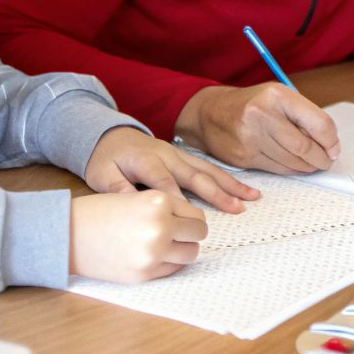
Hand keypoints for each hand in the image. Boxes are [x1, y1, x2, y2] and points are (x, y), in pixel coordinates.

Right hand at [68, 190, 204, 281]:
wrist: (68, 234)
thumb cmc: (99, 212)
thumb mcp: (135, 197)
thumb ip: (165, 207)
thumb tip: (193, 222)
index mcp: (158, 202)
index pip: (196, 214)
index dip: (190, 218)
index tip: (183, 222)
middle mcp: (161, 227)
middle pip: (198, 234)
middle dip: (190, 234)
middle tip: (177, 234)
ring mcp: (153, 253)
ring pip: (190, 254)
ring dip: (182, 250)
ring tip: (165, 246)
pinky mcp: (144, 273)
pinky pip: (172, 269)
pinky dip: (168, 263)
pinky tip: (152, 255)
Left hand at [84, 125, 259, 211]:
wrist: (109, 135)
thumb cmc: (105, 160)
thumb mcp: (102, 176)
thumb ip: (118, 190)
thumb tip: (135, 207)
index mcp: (146, 160)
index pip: (165, 182)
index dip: (178, 199)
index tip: (191, 218)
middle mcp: (167, 156)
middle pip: (195, 176)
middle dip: (217, 193)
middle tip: (237, 208)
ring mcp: (179, 155)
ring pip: (208, 171)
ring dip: (230, 185)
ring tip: (251, 197)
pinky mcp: (184, 158)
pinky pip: (208, 168)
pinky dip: (227, 178)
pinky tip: (243, 189)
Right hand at [175, 83, 341, 173]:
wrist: (210, 114)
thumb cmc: (252, 105)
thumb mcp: (278, 97)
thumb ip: (304, 115)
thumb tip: (330, 143)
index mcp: (277, 95)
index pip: (318, 122)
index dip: (331, 140)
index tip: (334, 148)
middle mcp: (262, 115)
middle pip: (305, 147)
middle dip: (321, 158)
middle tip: (326, 161)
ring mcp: (250, 137)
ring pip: (292, 162)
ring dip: (307, 167)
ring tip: (312, 164)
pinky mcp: (243, 157)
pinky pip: (277, 169)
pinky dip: (290, 170)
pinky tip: (294, 165)